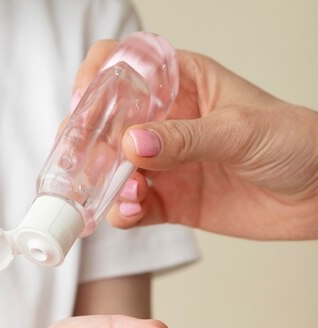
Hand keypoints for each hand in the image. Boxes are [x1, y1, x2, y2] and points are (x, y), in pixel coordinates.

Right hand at [74, 41, 317, 239]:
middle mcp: (167, 123)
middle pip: (109, 124)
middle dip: (88, 141)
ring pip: (115, 170)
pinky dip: (124, 212)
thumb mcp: (240, 130)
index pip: (127, 66)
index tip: (83, 103)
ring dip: (105, 183)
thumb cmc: (295, 142)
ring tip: (121, 193)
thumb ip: (186, 139)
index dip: (98, 78)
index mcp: (183, 84)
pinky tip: (130, 212)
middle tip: (81, 161)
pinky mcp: (172, 201)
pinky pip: (135, 207)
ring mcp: (166, 164)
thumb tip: (133, 145)